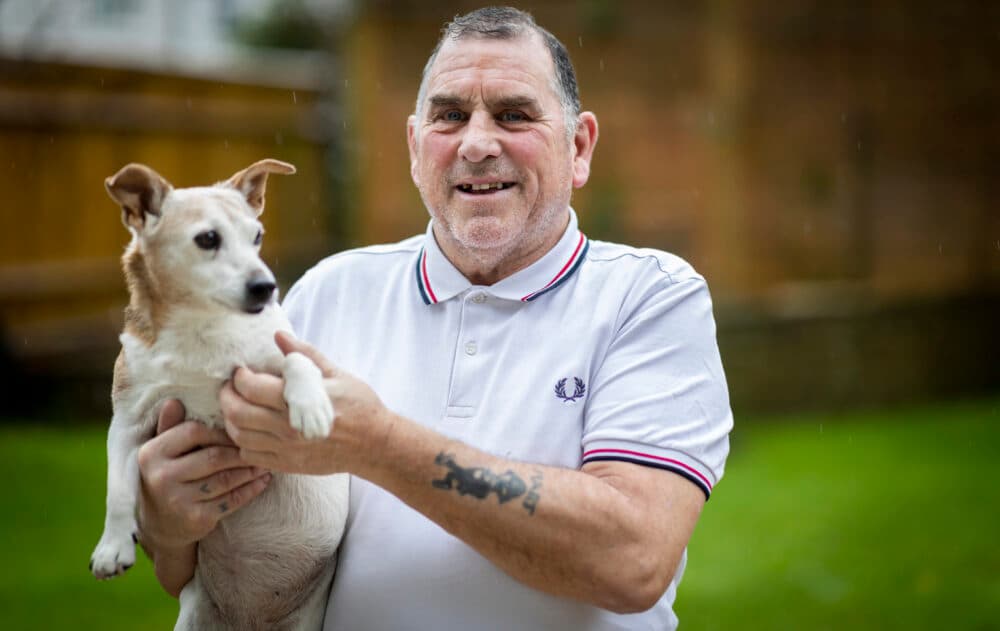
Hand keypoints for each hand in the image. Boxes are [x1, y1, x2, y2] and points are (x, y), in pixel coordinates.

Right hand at [136, 399, 271, 550]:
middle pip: (214, 457)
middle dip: (241, 451)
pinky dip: (252, 489)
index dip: (219, 430)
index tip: (237, 430)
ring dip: (251, 469)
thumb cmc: (166, 476)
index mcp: (152, 454)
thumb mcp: (161, 451)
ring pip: (226, 479)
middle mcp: (162, 477)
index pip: (193, 431)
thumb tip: (174, 401)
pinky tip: (263, 480)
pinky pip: (232, 500)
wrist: (158, 525)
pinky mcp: (197, 519)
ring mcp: (179, 501)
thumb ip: (170, 427)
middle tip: (262, 444)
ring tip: (266, 460)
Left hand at [221, 331, 393, 474]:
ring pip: (239, 436)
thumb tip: (280, 335)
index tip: (242, 371)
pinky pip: (251, 455)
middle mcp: (287, 428)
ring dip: (231, 420)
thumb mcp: (336, 374)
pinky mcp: (287, 464)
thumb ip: (304, 355)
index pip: (251, 388)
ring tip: (238, 407)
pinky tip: (251, 431)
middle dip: (227, 396)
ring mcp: (286, 449)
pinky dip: (243, 442)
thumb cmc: (359, 405)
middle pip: (237, 413)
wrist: (374, 444)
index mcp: (298, 401)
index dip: (240, 377)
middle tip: (231, 388)